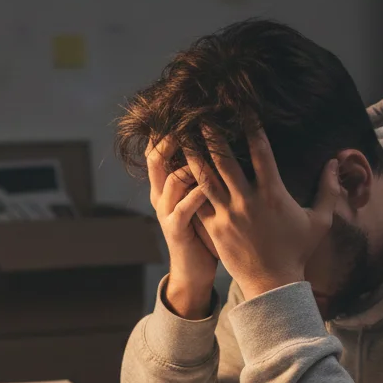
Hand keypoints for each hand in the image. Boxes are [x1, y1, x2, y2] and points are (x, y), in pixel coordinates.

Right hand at [147, 137, 217, 318]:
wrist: (194, 273)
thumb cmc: (204, 234)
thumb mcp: (202, 202)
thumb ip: (206, 176)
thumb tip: (226, 144)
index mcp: (166, 186)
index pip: (160, 149)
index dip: (169, 129)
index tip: (191, 109)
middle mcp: (162, 195)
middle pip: (156, 157)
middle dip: (172, 137)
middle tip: (194, 119)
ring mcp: (166, 212)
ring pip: (171, 177)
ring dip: (190, 161)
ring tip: (210, 146)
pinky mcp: (176, 230)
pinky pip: (185, 206)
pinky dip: (198, 192)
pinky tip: (215, 184)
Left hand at [185, 128, 339, 300]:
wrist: (273, 284)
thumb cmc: (297, 251)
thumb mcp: (320, 221)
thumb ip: (328, 190)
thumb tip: (334, 162)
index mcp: (273, 194)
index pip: (261, 153)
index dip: (252, 128)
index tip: (243, 109)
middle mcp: (247, 201)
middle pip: (225, 161)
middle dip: (212, 135)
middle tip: (200, 114)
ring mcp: (227, 215)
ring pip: (205, 179)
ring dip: (193, 155)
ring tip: (180, 137)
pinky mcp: (213, 229)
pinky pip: (196, 202)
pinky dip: (187, 185)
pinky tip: (177, 171)